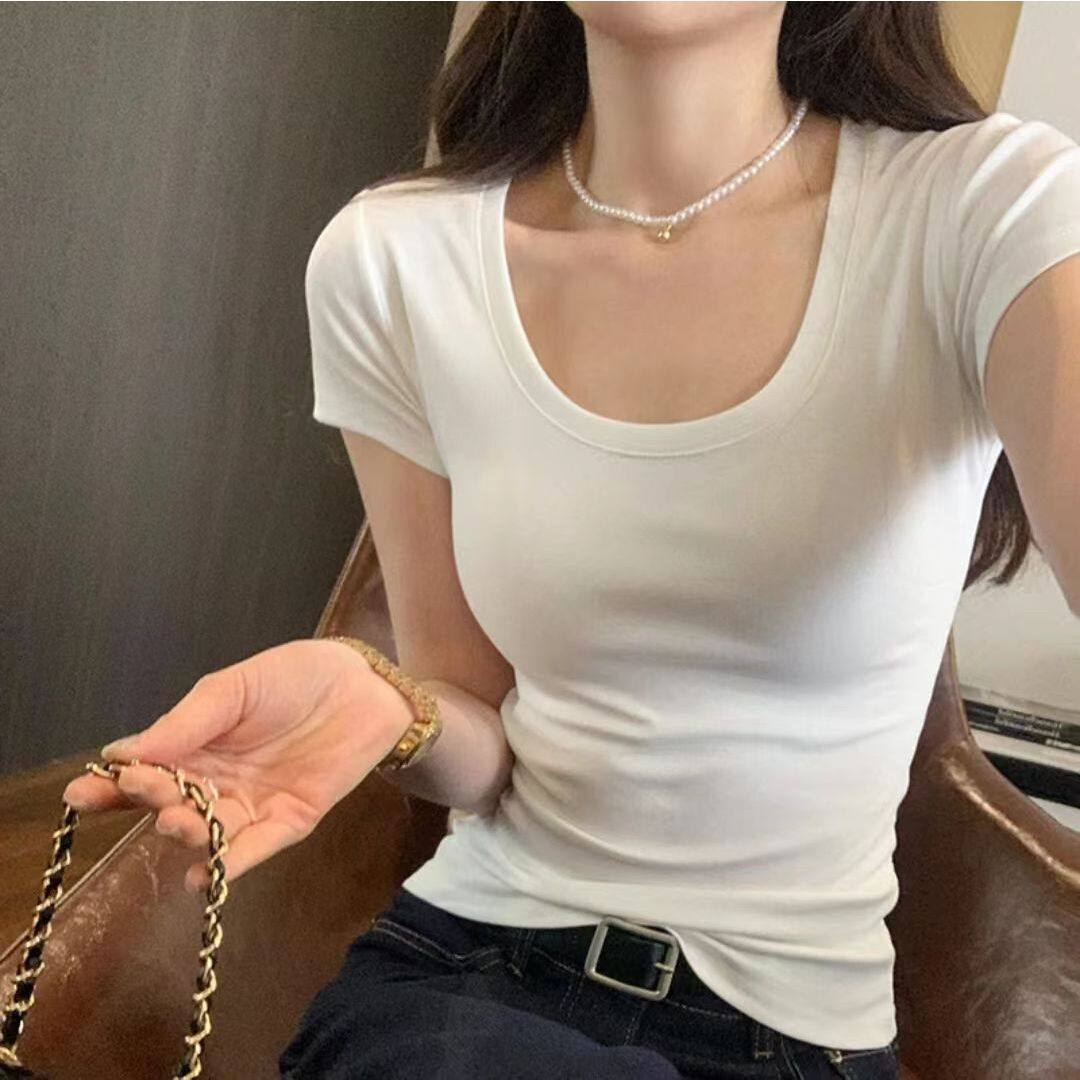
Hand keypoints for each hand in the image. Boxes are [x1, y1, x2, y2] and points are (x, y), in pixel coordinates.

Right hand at [62, 638, 411, 892]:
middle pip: (170, 804)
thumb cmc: (295, 678)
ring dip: (188, 832)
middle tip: (141, 791)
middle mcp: (215, 782)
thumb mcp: (234, 688)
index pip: (144, 772)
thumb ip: (187, 721)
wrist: (363, 684)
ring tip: (175, 821)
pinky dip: (228, 866)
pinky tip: (200, 875)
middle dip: (150, 802)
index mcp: (194, 746)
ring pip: (208, 830)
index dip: (113, 785)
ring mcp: (250, 805)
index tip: (82, 792)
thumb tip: (123, 752)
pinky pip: (255, 849)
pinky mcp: (289, 821)